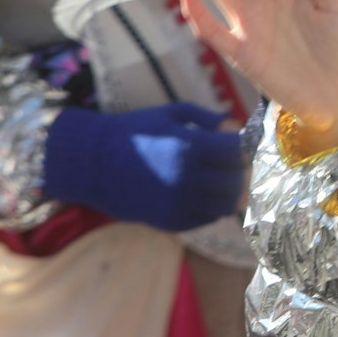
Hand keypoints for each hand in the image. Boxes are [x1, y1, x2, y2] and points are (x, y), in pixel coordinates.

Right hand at [42, 103, 244, 231]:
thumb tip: (234, 126)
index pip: (236, 151)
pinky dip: (214, 206)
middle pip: (236, 180)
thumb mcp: (170, 114)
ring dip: (232, 191)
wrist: (92, 163)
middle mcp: (187, 179)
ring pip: (226, 203)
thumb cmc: (133, 132)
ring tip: (226, 178)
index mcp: (189, 147)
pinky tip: (207, 192)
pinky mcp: (172, 222)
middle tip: (240, 162)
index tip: (245, 142)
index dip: (245, 146)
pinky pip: (207, 217)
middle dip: (242, 170)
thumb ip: (206, 118)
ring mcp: (179, 204)